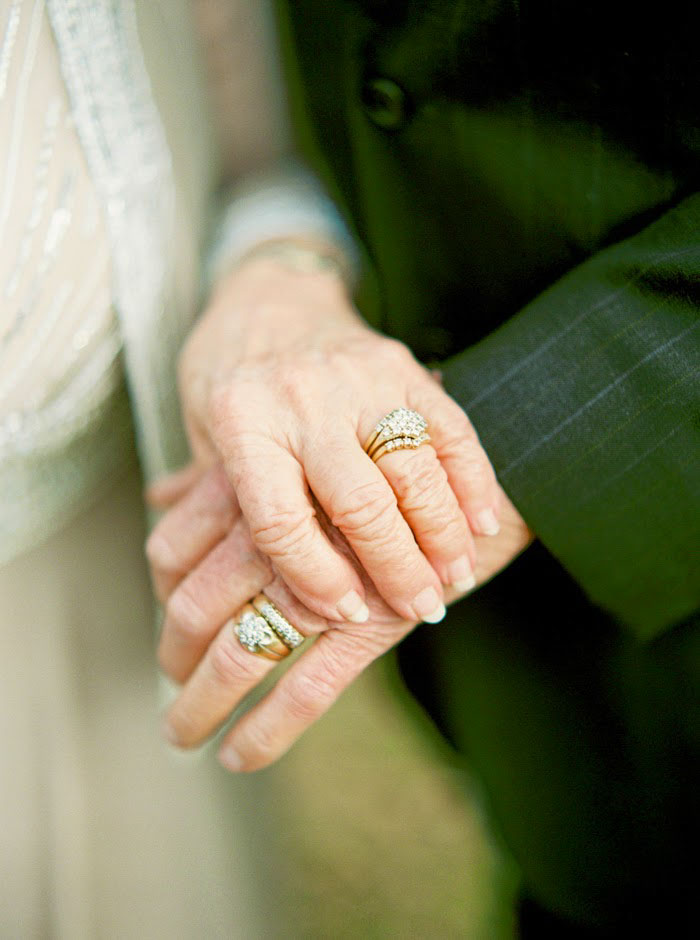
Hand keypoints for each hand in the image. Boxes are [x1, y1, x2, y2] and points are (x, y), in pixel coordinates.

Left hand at [147, 465, 532, 771]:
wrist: (518, 446)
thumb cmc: (397, 439)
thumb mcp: (306, 434)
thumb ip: (230, 467)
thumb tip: (162, 494)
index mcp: (258, 449)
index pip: (173, 548)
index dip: (159, 603)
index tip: (165, 645)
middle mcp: (284, 507)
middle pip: (199, 604)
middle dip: (176, 663)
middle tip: (168, 703)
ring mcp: (332, 565)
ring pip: (248, 646)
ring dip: (210, 702)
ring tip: (189, 736)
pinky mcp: (380, 611)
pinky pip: (314, 682)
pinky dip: (272, 724)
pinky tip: (241, 753)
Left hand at [172, 245, 502, 626]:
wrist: (270, 294)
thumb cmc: (230, 374)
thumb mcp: (202, 433)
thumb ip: (210, 502)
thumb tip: (185, 584)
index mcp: (242, 421)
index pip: (280, 521)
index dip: (316, 578)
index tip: (347, 612)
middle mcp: (302, 398)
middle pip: (360, 502)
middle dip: (398, 568)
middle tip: (423, 608)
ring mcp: (358, 377)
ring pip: (414, 468)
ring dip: (443, 532)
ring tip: (457, 577)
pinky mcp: (401, 365)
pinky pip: (449, 428)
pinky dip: (472, 480)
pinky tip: (483, 522)